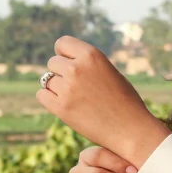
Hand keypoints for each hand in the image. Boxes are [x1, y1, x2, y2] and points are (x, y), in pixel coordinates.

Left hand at [37, 36, 170, 166]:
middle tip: (76, 86)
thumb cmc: (124, 100)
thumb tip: (63, 61)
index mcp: (91, 55)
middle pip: (52, 63)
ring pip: (47, 80)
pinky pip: (42, 95)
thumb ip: (87, 64)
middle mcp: (77, 68)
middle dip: (61, 72)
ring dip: (56, 87)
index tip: (69, 63)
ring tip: (75, 97)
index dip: (63, 53)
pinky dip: (49, 99)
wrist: (130, 129)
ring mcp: (67, 88)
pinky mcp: (61, 108)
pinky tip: (64, 104)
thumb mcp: (108, 71)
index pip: (62, 43)